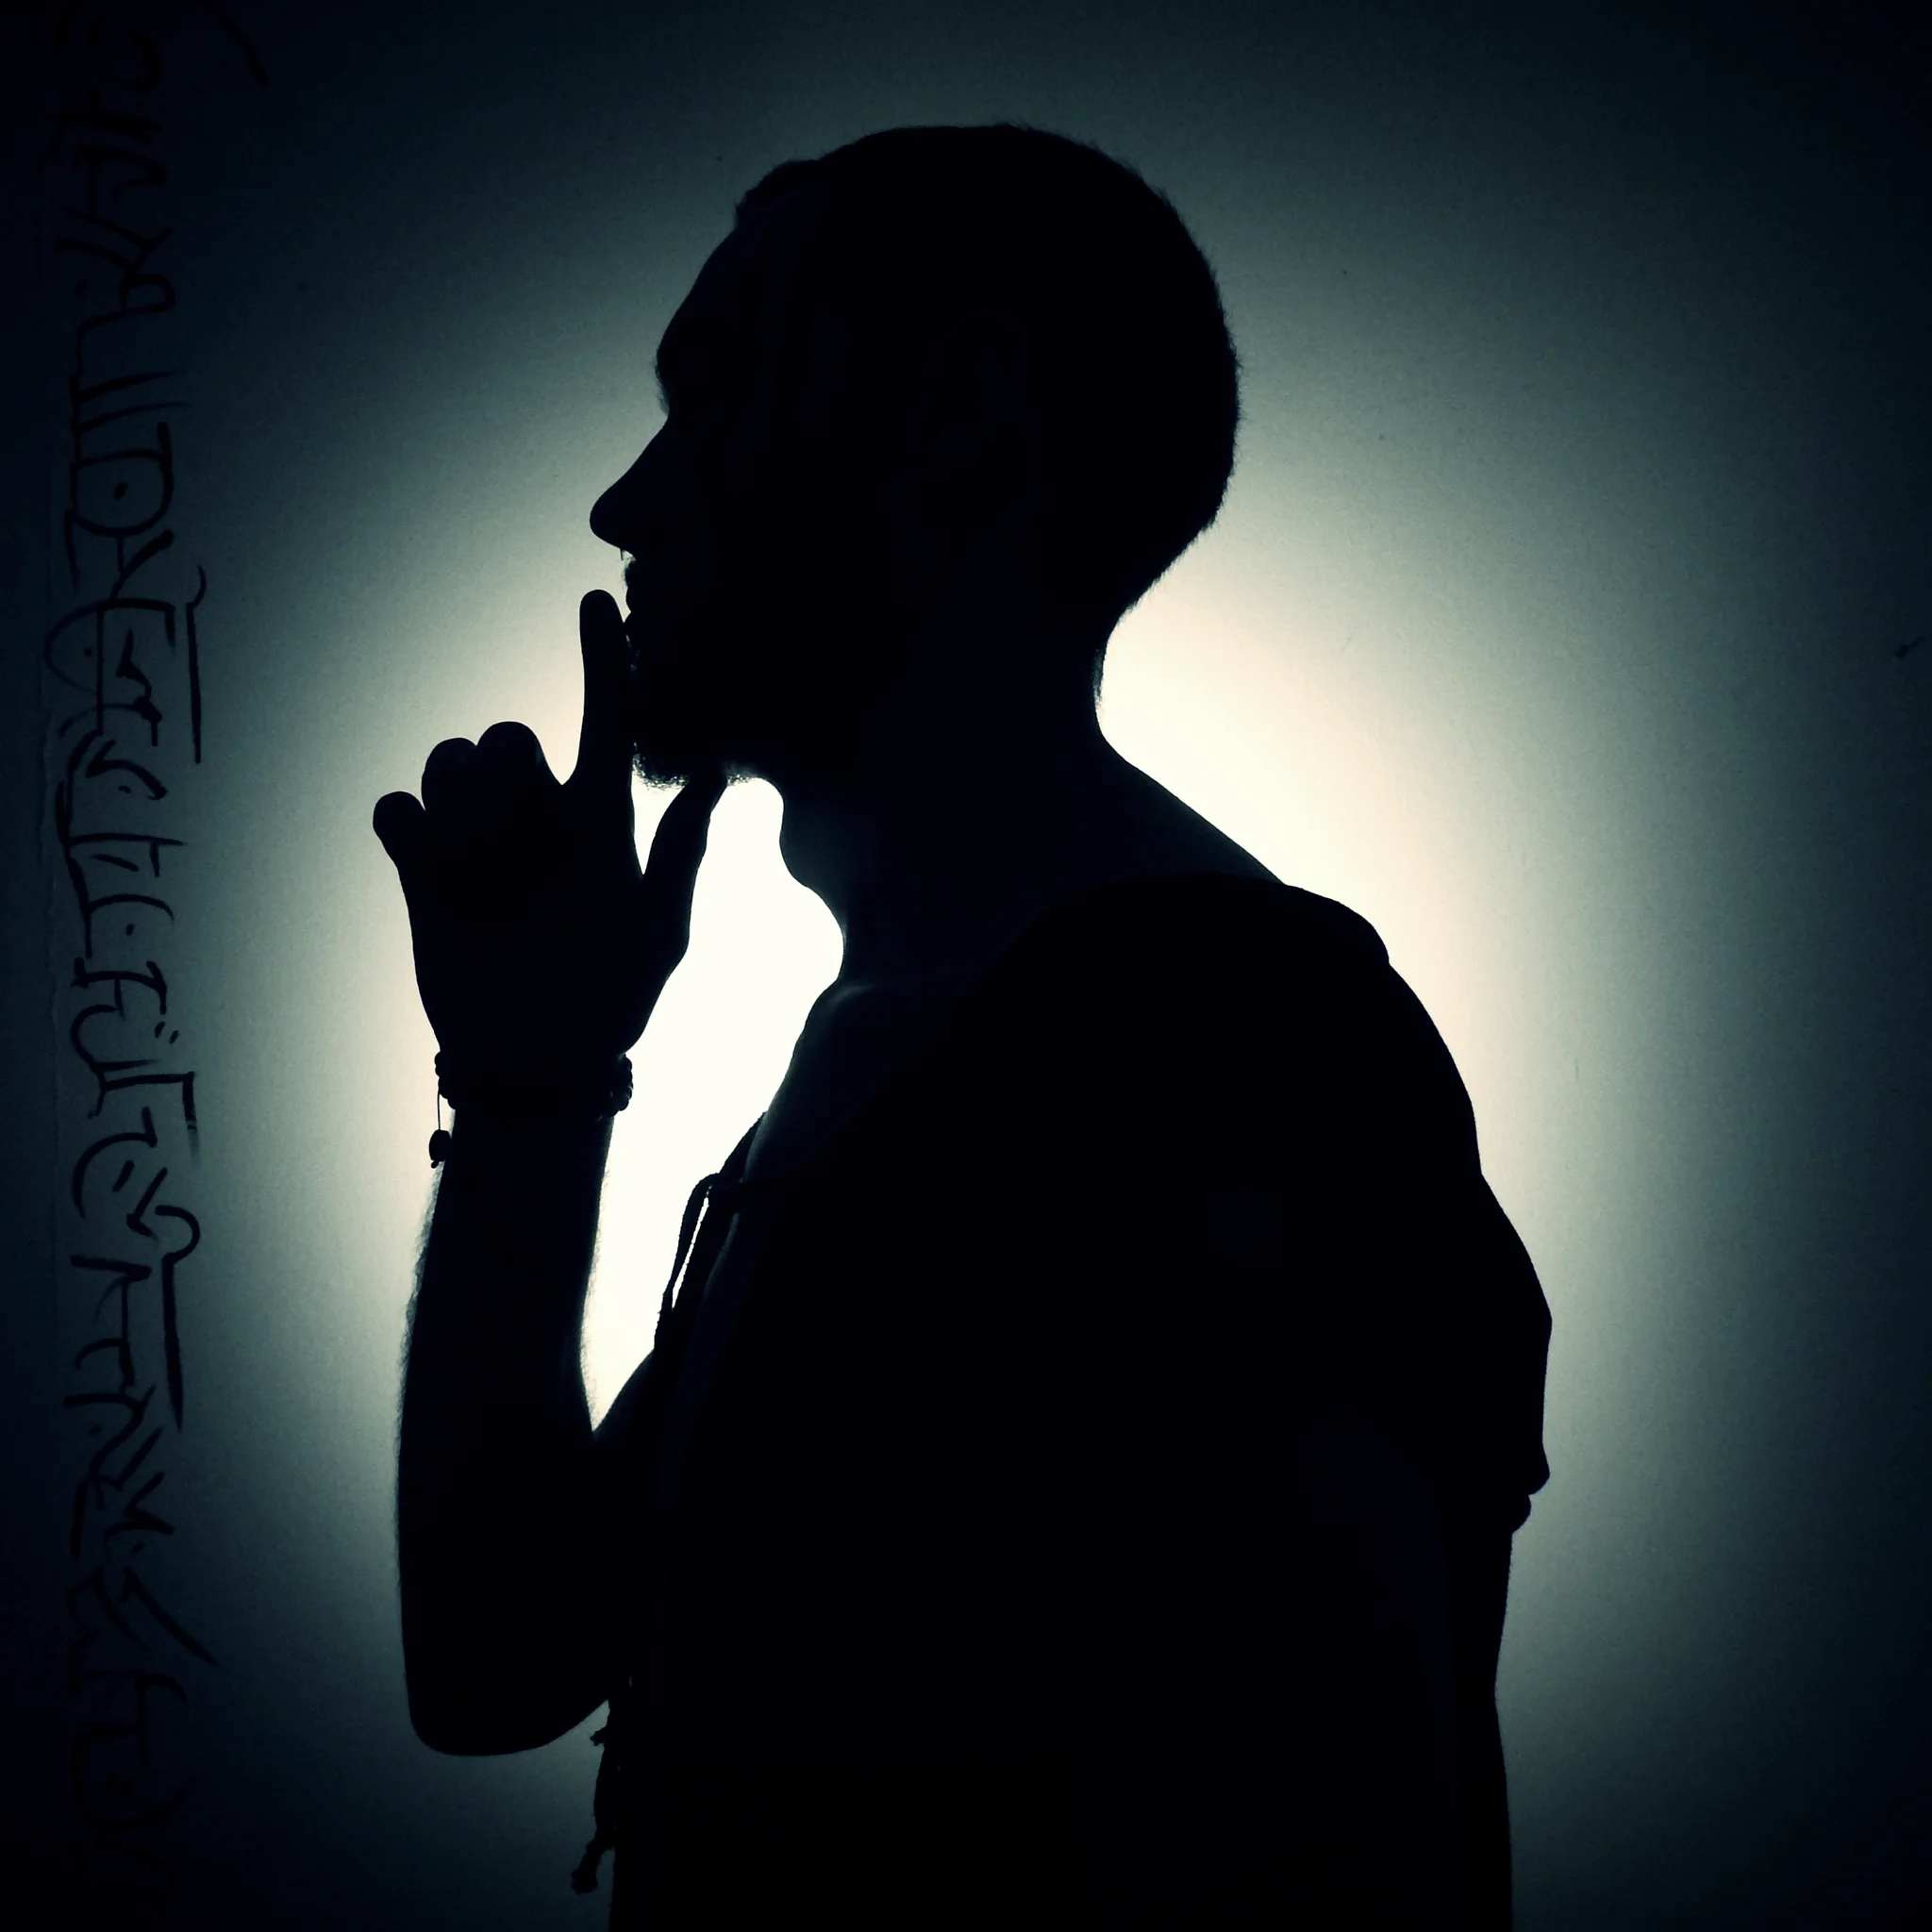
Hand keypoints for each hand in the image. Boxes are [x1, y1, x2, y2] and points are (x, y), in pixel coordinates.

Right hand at [373, 590, 723, 1077]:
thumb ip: (681, 854)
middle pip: (507, 735)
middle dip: (508, 772)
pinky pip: (397, 808)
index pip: (605, 720)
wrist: (536, 1062)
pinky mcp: (422, 869)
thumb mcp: (660, 934)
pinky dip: (408, 825)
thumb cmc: (611, 998)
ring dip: (460, 804)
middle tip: (517, 840)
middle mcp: (537, 817)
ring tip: (478, 869)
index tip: (596, 600)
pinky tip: (430, 865)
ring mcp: (476, 841)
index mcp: (599, 820)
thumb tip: (718, 774)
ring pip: (448, 762)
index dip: (603, 660)